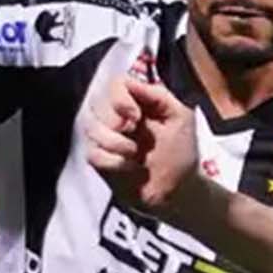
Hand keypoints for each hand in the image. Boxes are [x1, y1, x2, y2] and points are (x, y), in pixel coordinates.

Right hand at [82, 75, 199, 212]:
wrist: (179, 190)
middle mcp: (119, 116)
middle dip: (114, 119)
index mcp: (138, 103)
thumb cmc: (182, 153)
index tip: (136, 115)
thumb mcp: (181, 117)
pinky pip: (92, 153)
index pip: (114, 85)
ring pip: (90, 127)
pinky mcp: (101, 161)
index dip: (119, 97)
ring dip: (115, 142)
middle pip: (96, 102)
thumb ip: (159, 95)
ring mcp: (107, 138)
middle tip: (133, 132)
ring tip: (135, 154)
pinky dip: (112, 161)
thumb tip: (131, 82)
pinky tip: (129, 167)